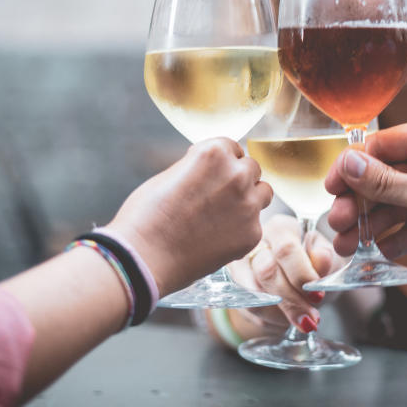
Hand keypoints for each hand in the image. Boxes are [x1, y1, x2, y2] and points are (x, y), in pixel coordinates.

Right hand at [106, 138, 272, 294]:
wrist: (143, 258)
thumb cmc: (146, 216)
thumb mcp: (170, 175)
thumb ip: (199, 167)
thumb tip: (212, 171)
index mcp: (214, 152)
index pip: (233, 148)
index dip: (222, 162)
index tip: (212, 176)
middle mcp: (237, 174)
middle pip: (252, 168)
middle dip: (237, 179)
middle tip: (217, 198)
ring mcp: (248, 205)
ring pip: (263, 193)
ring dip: (249, 199)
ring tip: (224, 215)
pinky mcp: (252, 233)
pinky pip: (255, 224)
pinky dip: (242, 229)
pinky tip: (218, 238)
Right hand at [227, 214, 337, 331]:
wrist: (301, 283)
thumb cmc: (315, 266)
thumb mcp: (329, 258)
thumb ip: (326, 258)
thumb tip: (320, 259)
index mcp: (281, 229)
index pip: (285, 249)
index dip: (301, 274)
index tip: (317, 295)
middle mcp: (256, 243)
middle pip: (266, 271)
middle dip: (291, 300)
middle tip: (312, 318)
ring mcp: (241, 265)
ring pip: (255, 293)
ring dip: (281, 313)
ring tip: (302, 320)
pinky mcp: (234, 287)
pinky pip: (250, 308)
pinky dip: (272, 319)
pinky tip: (287, 319)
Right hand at [325, 112, 406, 270]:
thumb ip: (385, 183)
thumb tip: (347, 165)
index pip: (383, 145)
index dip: (353, 168)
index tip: (331, 188)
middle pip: (385, 176)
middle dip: (361, 203)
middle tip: (338, 222)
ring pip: (396, 202)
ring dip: (372, 224)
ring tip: (347, 246)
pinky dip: (395, 236)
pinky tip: (375, 251)